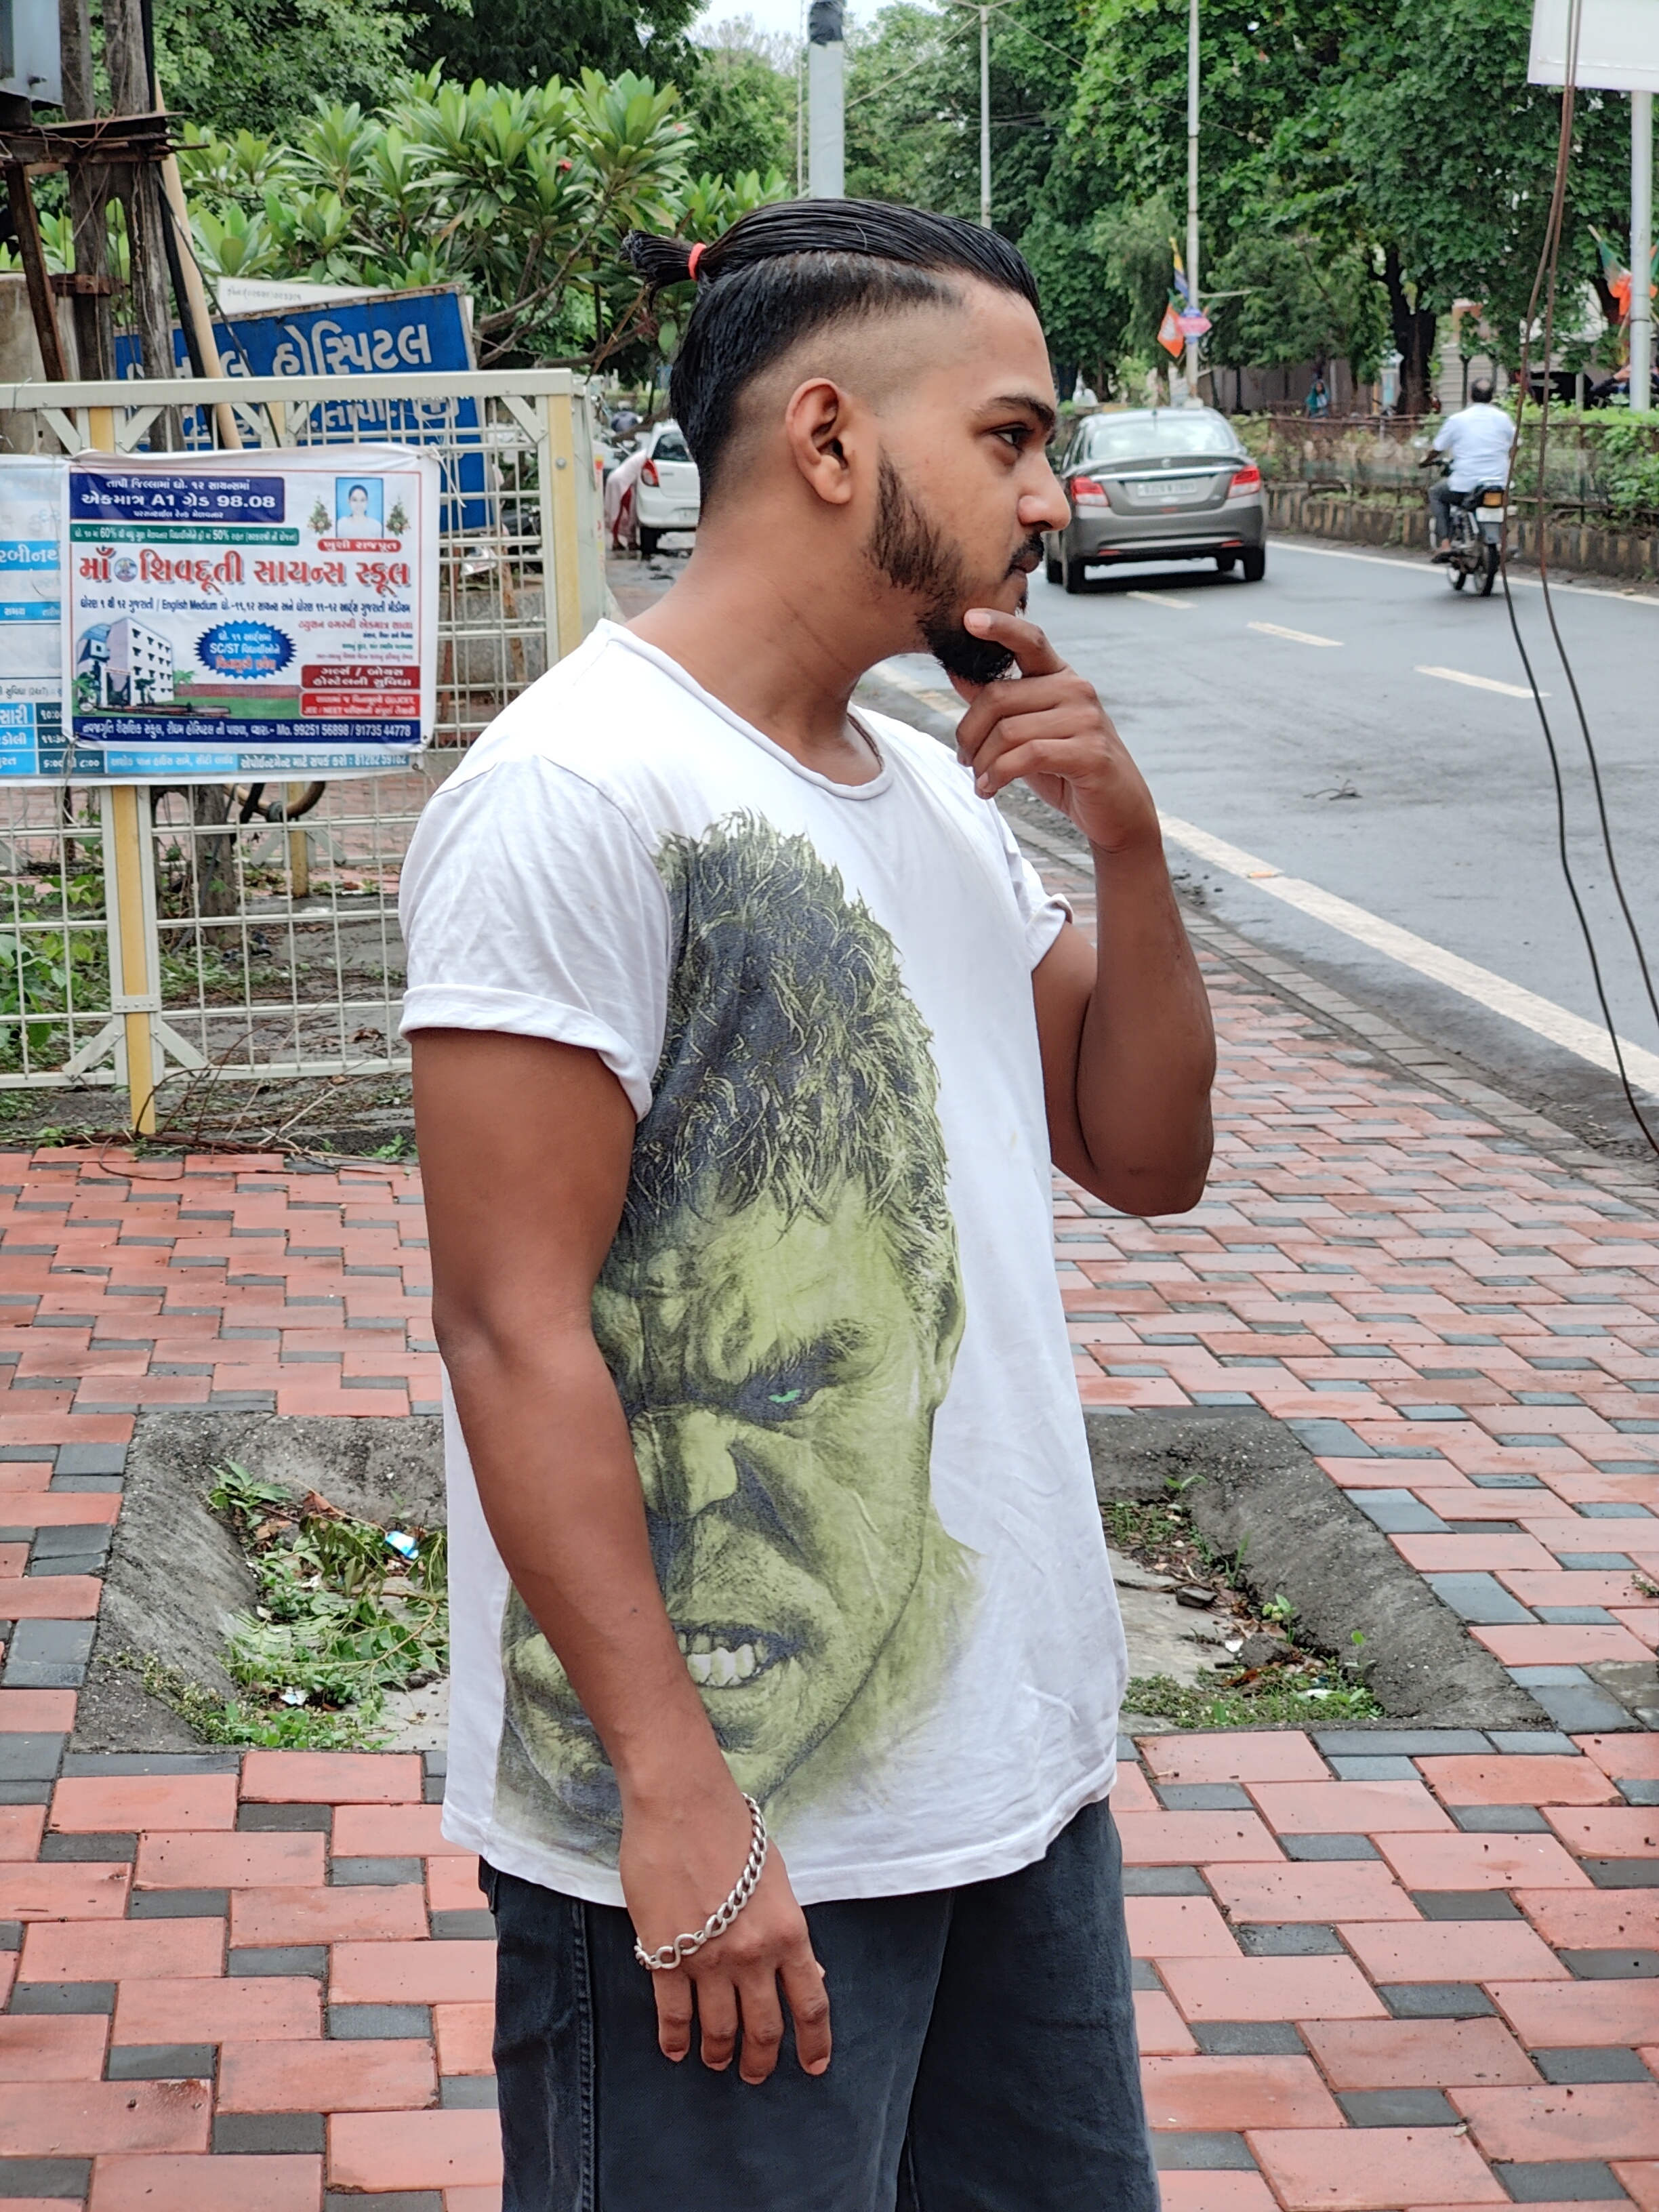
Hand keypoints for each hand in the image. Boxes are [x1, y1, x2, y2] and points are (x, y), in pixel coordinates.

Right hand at [620, 1783, 831, 2085]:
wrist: (681, 1802)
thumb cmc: (731, 1828)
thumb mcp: (775, 1878)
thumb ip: (786, 1930)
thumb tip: (806, 1972)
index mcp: (788, 1931)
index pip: (810, 2003)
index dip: (814, 2042)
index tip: (813, 2067)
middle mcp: (753, 1954)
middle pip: (763, 2028)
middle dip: (760, 2059)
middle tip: (754, 2073)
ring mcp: (708, 1959)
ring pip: (718, 2029)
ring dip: (718, 2053)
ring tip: (715, 2060)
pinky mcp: (665, 1955)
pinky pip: (673, 2013)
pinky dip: (675, 2038)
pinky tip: (675, 2048)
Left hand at [950, 607, 1159, 855]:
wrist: (1117, 811)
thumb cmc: (1068, 770)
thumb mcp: (1028, 732)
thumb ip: (999, 704)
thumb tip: (957, 673)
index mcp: (1061, 677)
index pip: (1030, 640)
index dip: (1000, 626)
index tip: (968, 619)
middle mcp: (1077, 689)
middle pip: (998, 696)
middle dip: (969, 733)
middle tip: (964, 759)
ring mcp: (1086, 719)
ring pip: (1007, 731)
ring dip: (983, 762)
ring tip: (981, 781)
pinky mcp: (1090, 752)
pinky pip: (1026, 756)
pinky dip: (998, 775)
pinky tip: (990, 789)